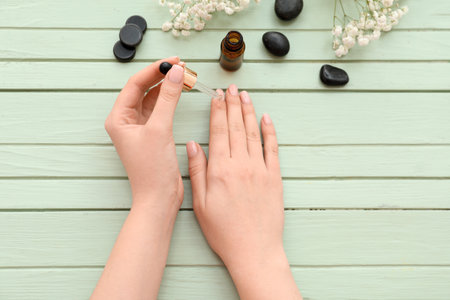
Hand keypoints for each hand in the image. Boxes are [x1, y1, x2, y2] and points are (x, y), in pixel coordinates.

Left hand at [105, 57, 184, 211]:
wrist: (159, 197)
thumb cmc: (152, 170)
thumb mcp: (160, 129)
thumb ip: (169, 98)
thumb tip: (176, 73)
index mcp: (118, 118)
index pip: (135, 84)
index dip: (154, 70)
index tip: (172, 61)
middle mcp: (126, 121)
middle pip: (143, 89)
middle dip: (161, 76)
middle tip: (181, 65)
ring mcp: (140, 127)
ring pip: (152, 98)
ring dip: (167, 87)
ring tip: (184, 75)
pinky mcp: (153, 134)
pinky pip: (160, 109)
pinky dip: (170, 100)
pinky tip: (180, 91)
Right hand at [186, 85, 301, 298]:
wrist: (254, 251)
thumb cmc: (224, 231)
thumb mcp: (200, 204)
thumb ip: (196, 171)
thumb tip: (191, 144)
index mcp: (220, 170)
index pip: (218, 132)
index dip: (217, 111)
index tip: (216, 96)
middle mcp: (241, 165)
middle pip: (236, 127)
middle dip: (232, 104)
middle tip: (231, 87)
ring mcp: (260, 169)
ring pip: (253, 133)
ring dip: (248, 111)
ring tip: (244, 95)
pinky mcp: (275, 177)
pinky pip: (272, 148)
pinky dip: (269, 131)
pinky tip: (266, 118)